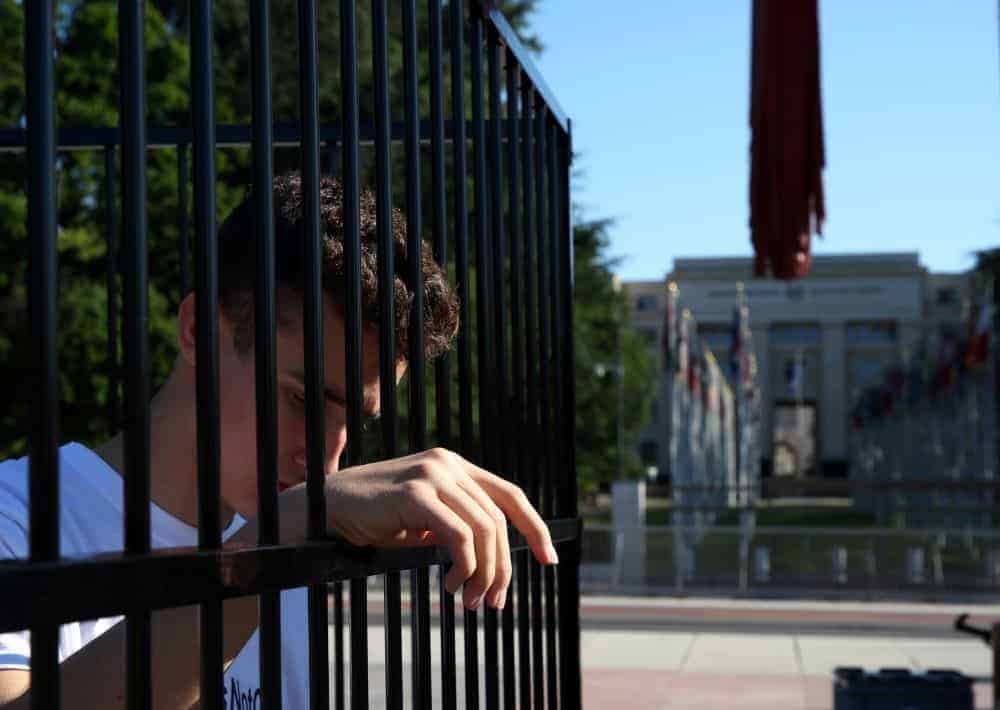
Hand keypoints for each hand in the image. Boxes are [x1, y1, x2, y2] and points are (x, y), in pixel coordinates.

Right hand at [321, 447, 557, 610]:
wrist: (328, 510)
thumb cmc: (376, 519)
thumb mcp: (426, 520)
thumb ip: (459, 524)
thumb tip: (495, 560)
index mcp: (455, 465)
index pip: (510, 494)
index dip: (535, 528)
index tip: (549, 560)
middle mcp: (448, 463)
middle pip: (497, 520)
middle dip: (502, 568)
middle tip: (491, 603)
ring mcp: (433, 474)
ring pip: (483, 530)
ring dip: (482, 575)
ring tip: (468, 602)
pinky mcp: (416, 493)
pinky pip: (459, 536)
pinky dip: (463, 568)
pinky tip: (449, 586)